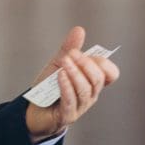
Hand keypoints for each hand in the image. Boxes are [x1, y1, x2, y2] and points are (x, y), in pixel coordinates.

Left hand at [24, 26, 119, 142]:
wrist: (34, 109)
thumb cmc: (50, 87)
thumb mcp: (59, 64)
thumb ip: (69, 49)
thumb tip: (79, 29)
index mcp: (92, 82)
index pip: (110, 74)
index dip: (103, 63)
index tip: (88, 53)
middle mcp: (90, 95)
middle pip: (97, 79)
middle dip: (85, 64)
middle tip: (70, 54)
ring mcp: (80, 106)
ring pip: (84, 89)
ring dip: (74, 73)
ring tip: (63, 62)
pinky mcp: (68, 115)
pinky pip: (71, 100)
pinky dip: (66, 86)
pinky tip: (60, 76)